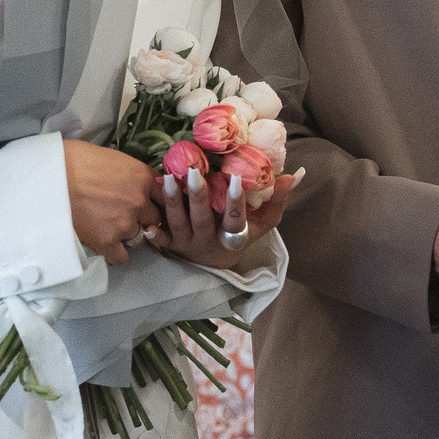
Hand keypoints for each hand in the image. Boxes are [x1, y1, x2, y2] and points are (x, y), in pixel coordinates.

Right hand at [62, 139, 161, 261]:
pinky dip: (116, 254)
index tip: (148, 203)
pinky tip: (108, 246)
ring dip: (128, 235)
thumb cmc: (77, 160)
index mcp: (143, 178)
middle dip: (142, 218)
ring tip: (110, 228)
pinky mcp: (106, 241)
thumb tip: (140, 184)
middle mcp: (139, 202)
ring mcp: (124, 223)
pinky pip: (121, 257)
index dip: (156, 201)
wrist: (51, 174)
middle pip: (154, 219)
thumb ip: (134, 175)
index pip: (165, 196)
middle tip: (125, 215)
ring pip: (140, 238)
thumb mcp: (115, 159)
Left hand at [150, 165, 304, 271]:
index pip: (236, 219)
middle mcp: (209, 241)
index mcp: (233, 236)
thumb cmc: (240, 237)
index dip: (235, 202)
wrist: (215, 265)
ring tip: (167, 179)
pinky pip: (160, 239)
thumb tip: (292, 175)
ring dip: (172, 202)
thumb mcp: (262, 224)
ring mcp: (188, 244)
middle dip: (197, 197)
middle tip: (192, 173)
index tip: (235, 179)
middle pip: (202, 220)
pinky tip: (146, 219)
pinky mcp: (171, 245)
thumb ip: (277, 201)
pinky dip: (153, 231)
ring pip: (178, 223)